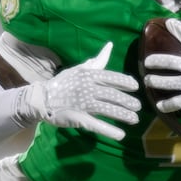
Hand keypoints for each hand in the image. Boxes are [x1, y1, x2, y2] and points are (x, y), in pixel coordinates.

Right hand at [17, 41, 140, 139]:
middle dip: (127, 101)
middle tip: (138, 106)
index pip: (111, 77)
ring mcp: (83, 104)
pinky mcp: (79, 118)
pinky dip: (109, 130)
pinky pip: (97, 125)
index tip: (135, 87)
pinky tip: (121, 134)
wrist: (42, 99)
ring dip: (123, 115)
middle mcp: (87, 88)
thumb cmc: (62, 84)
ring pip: (108, 109)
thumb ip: (96, 62)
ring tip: (135, 119)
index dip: (125, 82)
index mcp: (88, 76)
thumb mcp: (78, 69)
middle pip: (112, 95)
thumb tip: (110, 46)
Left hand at [141, 21, 180, 118]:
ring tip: (147, 80)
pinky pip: (175, 102)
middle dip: (156, 60)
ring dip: (155, 81)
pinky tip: (159, 106)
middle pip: (170, 61)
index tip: (169, 23)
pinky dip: (166, 105)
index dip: (178, 29)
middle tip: (147, 61)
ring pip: (167, 82)